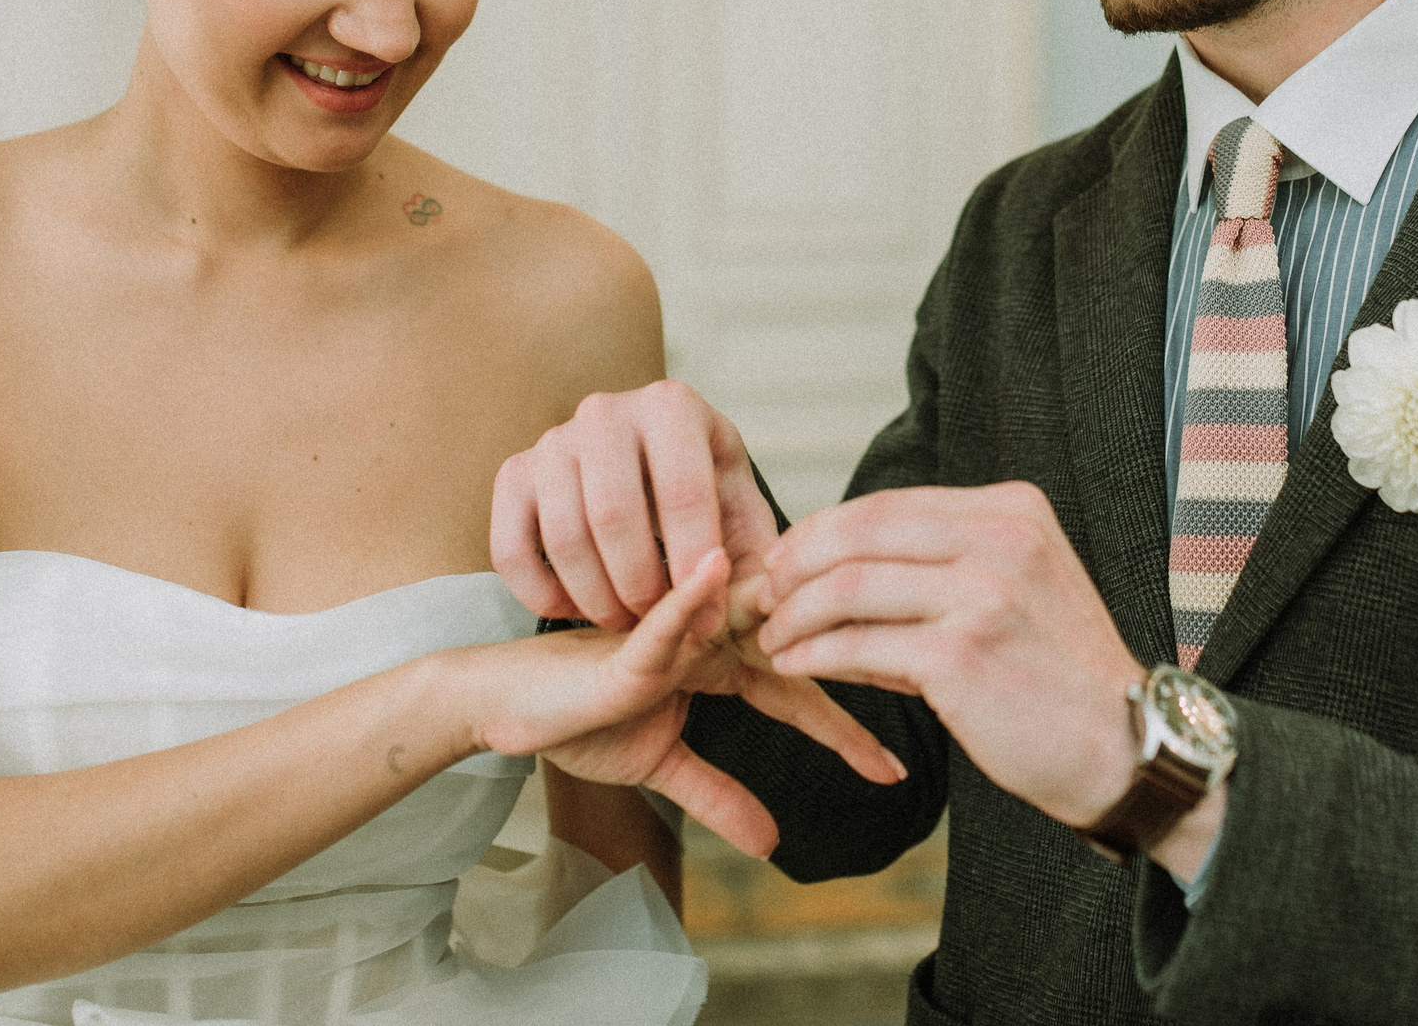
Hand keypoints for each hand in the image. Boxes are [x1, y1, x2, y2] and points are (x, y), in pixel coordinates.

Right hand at [472, 552, 906, 857]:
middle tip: (914, 674)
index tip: (894, 769)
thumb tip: (772, 844)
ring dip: (798, 612)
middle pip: (791, 641)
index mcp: (717, 662)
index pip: (797, 690)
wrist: (503, 704)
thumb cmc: (579, 718)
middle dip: (850, 658)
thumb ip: (717, 796)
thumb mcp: (662, 767)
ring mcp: (667, 634)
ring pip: (740, 615)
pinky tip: (719, 575)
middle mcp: (702, 637)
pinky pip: (662, 619)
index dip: (844, 726)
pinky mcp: (624, 640)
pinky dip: (689, 598)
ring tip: (861, 618)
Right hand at [492, 380, 778, 631]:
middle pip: (613, 515)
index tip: (708, 625)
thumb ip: (755, 560)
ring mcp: (554, 439)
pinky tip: (574, 610)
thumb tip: (757, 603)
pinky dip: (540, 595)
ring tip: (626, 622)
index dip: (696, 572)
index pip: (682, 494)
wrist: (650, 466)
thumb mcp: (741, 516)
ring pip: (563, 537)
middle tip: (659, 624)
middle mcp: (607, 410)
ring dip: (595, 599)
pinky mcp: (515, 472)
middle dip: (641, 588)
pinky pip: (511, 549)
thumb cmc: (705, 496)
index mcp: (673, 406)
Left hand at [754, 482, 1146, 832]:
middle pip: (859, 532)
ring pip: (849, 585)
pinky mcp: (962, 654)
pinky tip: (795, 666)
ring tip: (770, 636)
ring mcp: (984, 592)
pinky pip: (858, 645)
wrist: (1126, 749)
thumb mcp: (1013, 593)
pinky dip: (814, 655)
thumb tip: (836, 574)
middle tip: (761, 595)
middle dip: (795, 563)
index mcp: (1013, 510)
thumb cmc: (1060, 680)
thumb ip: (938, 572)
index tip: (785, 560)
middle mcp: (1001, 537)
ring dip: (794, 613)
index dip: (823, 530)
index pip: (889, 505)